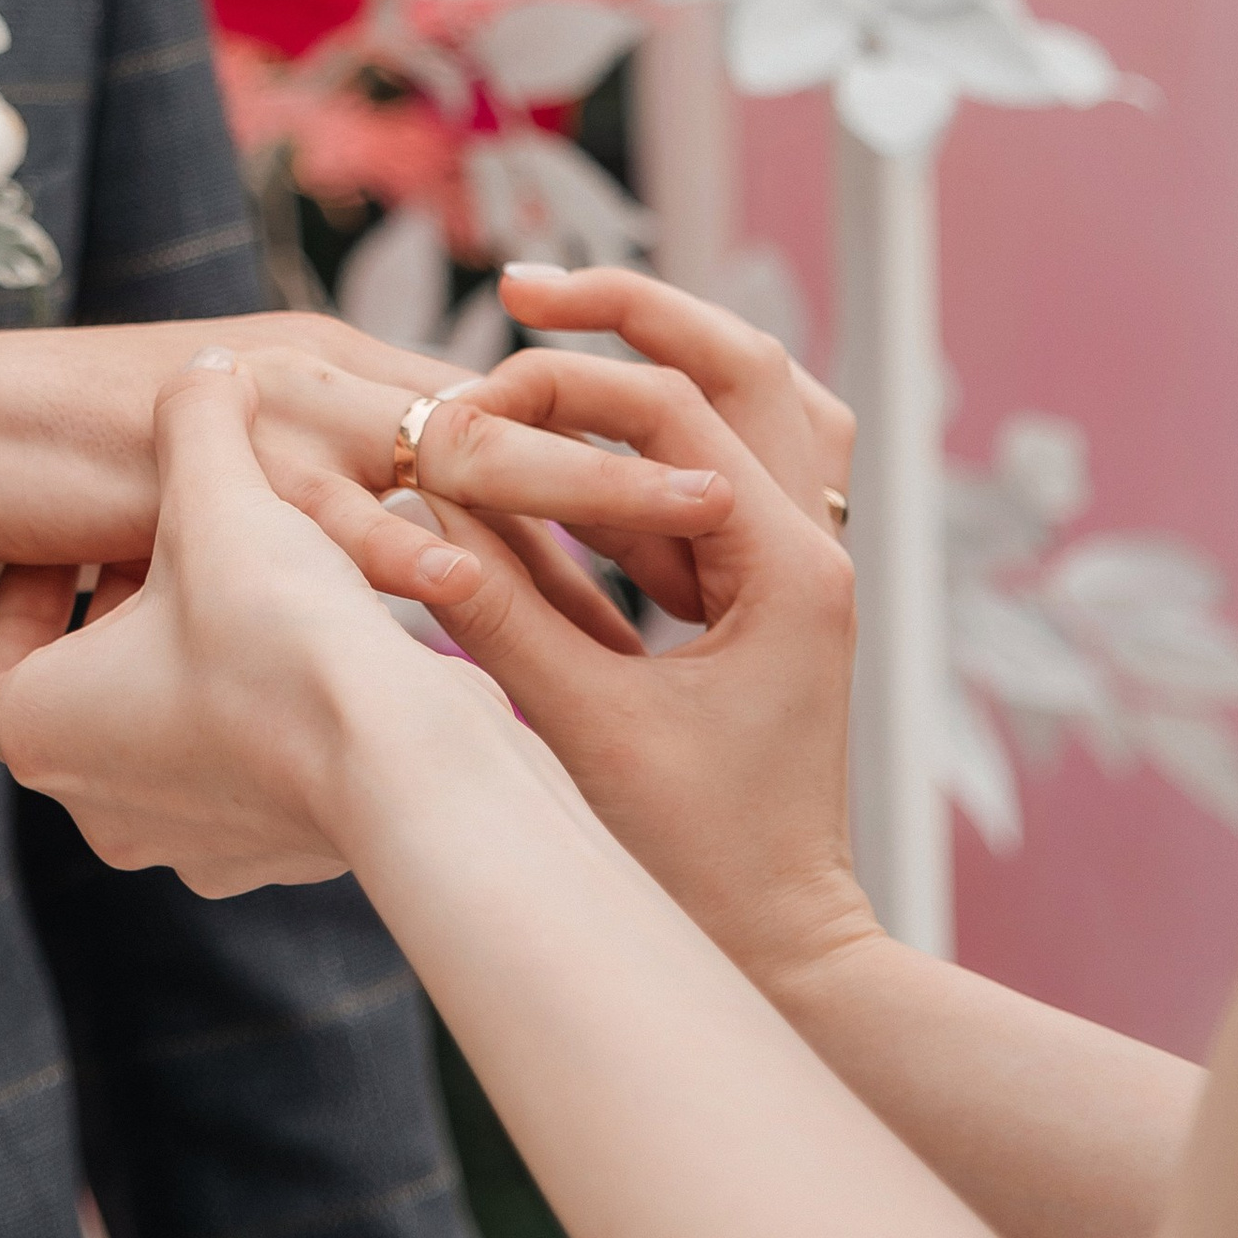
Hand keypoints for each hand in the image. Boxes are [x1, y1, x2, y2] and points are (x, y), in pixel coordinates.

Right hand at [0, 305, 728, 620]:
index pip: (504, 422)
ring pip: (451, 454)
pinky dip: (405, 555)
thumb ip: (309, 494)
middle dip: (629, 474)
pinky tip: (471, 601)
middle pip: (511, 426)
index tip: (708, 537)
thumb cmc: (74, 470)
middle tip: (744, 517)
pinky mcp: (213, 470)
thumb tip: (398, 547)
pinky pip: (326, 513)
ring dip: (573, 501)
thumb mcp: (221, 487)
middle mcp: (326, 381)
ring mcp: (273, 412)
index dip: (605, 477)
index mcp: (340, 379)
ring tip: (677, 547)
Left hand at [0, 353, 509, 891]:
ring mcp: (190, 847)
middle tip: (179, 553)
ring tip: (260, 592)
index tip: (87, 543)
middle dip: (133, 620)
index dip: (39, 591)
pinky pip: (253, 775)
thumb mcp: (218, 496)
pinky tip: (323, 649)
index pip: (0, 664)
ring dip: (203, 665)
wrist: (403, 765)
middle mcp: (103, 809)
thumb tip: (206, 368)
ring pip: (176, 736)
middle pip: (95, 696)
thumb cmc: (276, 633)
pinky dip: (272, 712)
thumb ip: (196, 420)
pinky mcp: (274, 857)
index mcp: (45, 733)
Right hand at [397, 270, 874, 994]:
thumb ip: (501, 607)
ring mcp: (806, 567)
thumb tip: (421, 504)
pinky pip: (735, 467)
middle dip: (632, 313)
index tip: (458, 410)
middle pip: (742, 363)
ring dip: (664, 358)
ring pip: (760, 401)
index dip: (555, 391)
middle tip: (524, 287)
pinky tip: (583, 442)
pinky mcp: (772, 594)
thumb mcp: (579, 729)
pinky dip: (665, 435)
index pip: (670, 412)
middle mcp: (817, 548)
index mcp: (787, 570)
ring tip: (561, 328)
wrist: (781, 950)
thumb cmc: (693, 867)